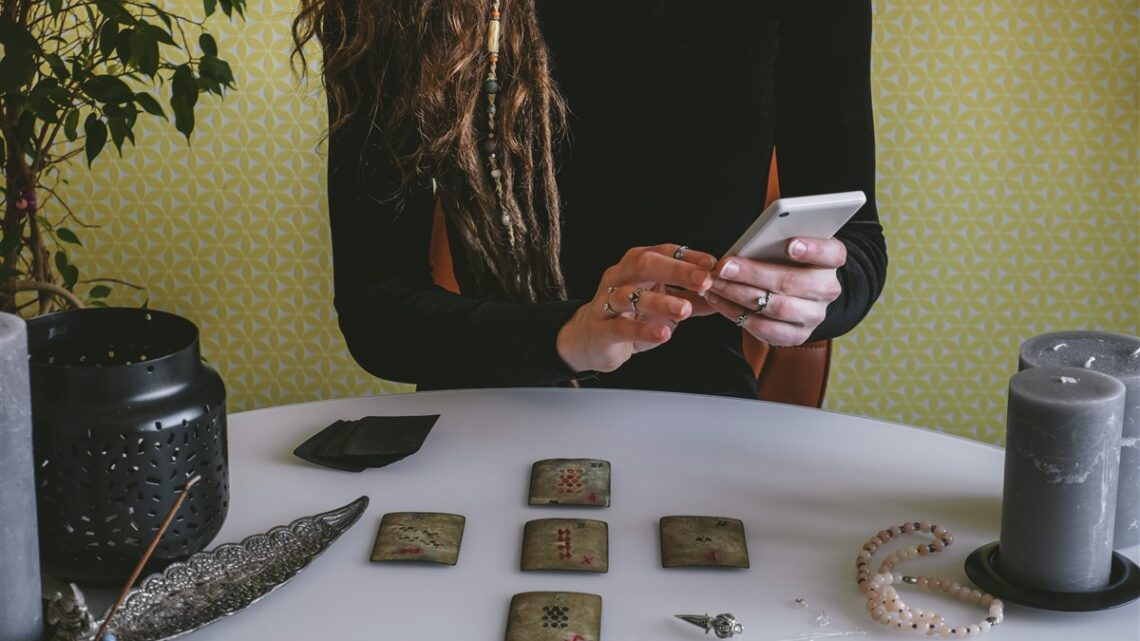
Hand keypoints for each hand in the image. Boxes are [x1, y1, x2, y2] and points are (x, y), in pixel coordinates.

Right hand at [557, 244, 715, 372]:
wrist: (591, 339)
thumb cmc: (629, 315)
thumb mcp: (664, 304)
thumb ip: (693, 299)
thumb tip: (727, 294)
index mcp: (636, 264)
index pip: (664, 252)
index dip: (689, 257)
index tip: (714, 265)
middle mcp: (619, 277)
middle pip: (645, 264)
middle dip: (677, 271)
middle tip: (704, 281)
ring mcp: (606, 302)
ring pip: (629, 295)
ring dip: (660, 301)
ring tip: (684, 309)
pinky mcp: (600, 329)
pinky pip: (620, 327)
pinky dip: (642, 330)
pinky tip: (663, 334)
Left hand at [705, 237, 845, 345]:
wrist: (795, 292)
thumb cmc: (783, 257)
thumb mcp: (785, 241)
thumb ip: (776, 236)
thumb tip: (755, 233)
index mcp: (831, 260)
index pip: (831, 253)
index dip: (812, 250)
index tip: (790, 245)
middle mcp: (827, 289)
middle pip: (793, 282)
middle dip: (753, 274)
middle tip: (724, 266)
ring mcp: (813, 315)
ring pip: (777, 308)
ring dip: (739, 294)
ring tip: (714, 282)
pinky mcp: (796, 335)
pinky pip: (765, 329)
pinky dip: (736, 313)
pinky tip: (718, 299)